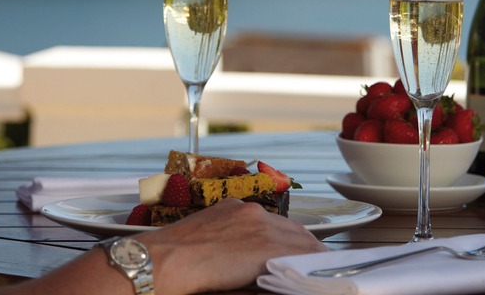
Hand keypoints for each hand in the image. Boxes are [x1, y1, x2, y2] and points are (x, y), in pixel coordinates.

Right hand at [138, 198, 325, 293]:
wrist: (165, 260)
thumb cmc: (173, 255)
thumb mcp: (206, 237)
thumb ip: (231, 240)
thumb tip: (245, 258)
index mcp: (235, 208)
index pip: (275, 223)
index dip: (288, 239)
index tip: (294, 252)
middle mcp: (252, 212)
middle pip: (293, 230)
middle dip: (304, 247)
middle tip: (312, 264)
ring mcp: (261, 227)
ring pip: (301, 241)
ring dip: (311, 257)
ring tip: (319, 271)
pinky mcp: (265, 247)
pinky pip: (300, 255)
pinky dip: (311, 265)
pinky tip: (317, 275)